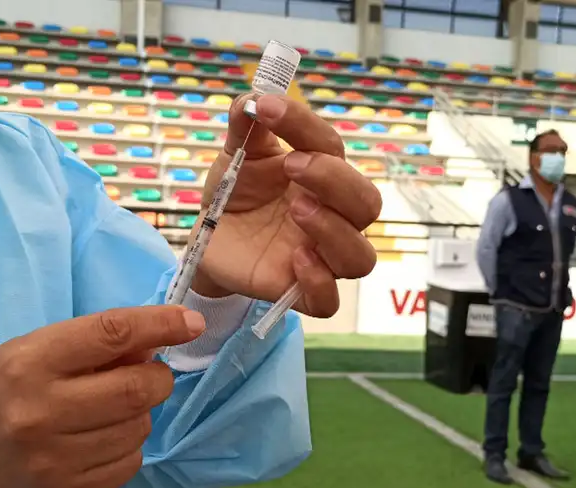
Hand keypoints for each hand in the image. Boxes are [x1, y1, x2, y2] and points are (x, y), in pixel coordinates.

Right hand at [0, 305, 205, 487]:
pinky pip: (129, 464)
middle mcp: (42, 412)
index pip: (112, 334)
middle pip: (136, 389)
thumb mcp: (33, 350)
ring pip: (138, 428)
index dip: (160, 324)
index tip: (189, 322)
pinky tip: (103, 438)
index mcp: (30, 363)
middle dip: (157, 377)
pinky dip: (129, 446)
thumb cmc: (1, 391)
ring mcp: (55, 459)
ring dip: (141, 413)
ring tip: (113, 409)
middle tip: (149, 374)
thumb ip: (93, 344)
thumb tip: (156, 340)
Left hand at [191, 94, 381, 317]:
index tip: (267, 107)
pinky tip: (296, 260)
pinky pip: (329, 303)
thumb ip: (245, 125)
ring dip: (334, 230)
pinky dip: (320, 283)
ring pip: (360, 257)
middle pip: (367, 204)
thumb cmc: (235, 194)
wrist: (208, 239)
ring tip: (296, 210)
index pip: (332, 147)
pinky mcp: (298, 292)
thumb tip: (252, 96)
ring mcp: (320, 257)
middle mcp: (332, 217)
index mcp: (322, 176)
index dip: (303, 124)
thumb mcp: (235, 155)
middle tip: (293, 167)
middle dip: (335, 181)